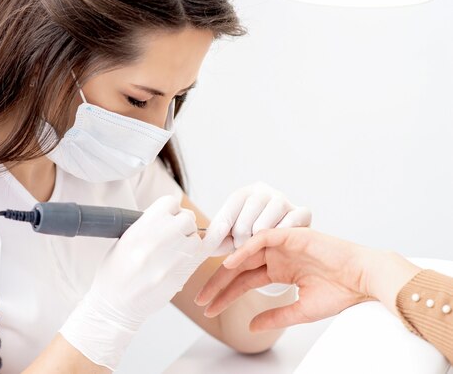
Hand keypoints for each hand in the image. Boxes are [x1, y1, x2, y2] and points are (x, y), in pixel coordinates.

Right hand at [59, 195, 223, 368]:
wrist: (115, 303)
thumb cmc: (116, 272)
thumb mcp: (124, 239)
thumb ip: (148, 225)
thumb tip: (169, 215)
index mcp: (142, 226)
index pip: (170, 203)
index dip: (170, 210)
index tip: (167, 219)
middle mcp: (159, 237)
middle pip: (186, 218)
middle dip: (183, 225)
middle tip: (175, 236)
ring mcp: (172, 256)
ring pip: (196, 236)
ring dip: (190, 240)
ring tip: (177, 251)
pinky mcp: (182, 273)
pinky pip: (204, 252)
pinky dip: (202, 250)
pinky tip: (192, 253)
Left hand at [195, 228, 378, 330]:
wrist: (363, 279)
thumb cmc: (340, 293)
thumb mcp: (300, 310)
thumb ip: (275, 316)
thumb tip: (251, 327)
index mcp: (279, 271)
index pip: (244, 283)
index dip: (225, 296)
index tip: (209, 309)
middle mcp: (276, 257)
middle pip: (238, 269)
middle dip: (218, 285)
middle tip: (200, 300)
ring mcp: (282, 245)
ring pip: (245, 253)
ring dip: (224, 269)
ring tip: (207, 287)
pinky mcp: (290, 235)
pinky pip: (261, 239)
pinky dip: (244, 249)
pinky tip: (229, 264)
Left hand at [207, 182, 310, 255]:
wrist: (287, 239)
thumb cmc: (255, 234)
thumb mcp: (233, 232)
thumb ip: (219, 238)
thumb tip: (204, 245)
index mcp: (246, 193)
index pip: (230, 207)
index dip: (220, 227)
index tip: (212, 243)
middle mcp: (265, 191)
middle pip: (246, 217)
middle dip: (240, 237)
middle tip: (241, 246)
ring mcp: (284, 200)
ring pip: (263, 225)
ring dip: (258, 240)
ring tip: (258, 243)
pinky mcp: (302, 212)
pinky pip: (286, 227)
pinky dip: (278, 237)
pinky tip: (277, 239)